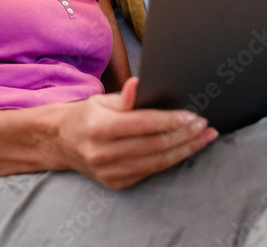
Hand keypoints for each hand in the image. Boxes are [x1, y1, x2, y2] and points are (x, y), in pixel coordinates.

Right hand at [53, 77, 217, 188]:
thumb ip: (124, 97)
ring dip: (185, 150)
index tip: (194, 117)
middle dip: (185, 136)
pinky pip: (150, 172)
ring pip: (157, 162)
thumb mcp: (101, 100)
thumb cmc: (86, 116)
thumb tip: (138, 84)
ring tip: (204, 139)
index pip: (145, 124)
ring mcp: (109, 172)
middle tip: (205, 126)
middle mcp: (103, 153)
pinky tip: (186, 150)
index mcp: (100, 128)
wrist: (61, 142)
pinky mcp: (115, 183)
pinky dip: (171, 161)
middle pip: (155, 145)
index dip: (172, 121)